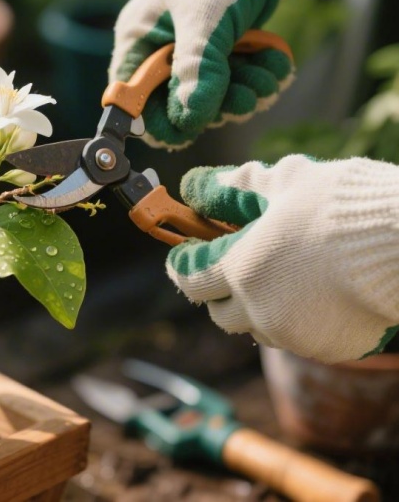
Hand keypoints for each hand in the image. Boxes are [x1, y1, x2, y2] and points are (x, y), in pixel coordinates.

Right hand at [110, 0, 316, 148]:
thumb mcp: (205, 17)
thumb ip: (196, 69)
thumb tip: (189, 119)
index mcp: (139, 39)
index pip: (133, 96)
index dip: (155, 120)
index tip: (186, 133)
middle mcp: (162, 49)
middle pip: (178, 103)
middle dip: (216, 104)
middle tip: (244, 99)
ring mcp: (195, 50)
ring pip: (213, 95)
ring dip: (244, 92)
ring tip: (267, 77)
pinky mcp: (225, 49)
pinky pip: (237, 80)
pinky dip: (259, 77)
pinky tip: (276, 65)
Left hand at [166, 155, 398, 363]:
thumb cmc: (343, 204)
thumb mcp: (284, 181)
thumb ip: (234, 188)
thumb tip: (196, 186)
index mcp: (241, 270)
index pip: (190, 279)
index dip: (184, 265)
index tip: (187, 254)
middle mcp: (260, 310)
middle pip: (219, 312)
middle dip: (218, 292)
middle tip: (233, 266)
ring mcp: (295, 334)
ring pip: (258, 328)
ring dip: (257, 308)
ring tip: (282, 277)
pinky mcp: (329, 348)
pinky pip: (300, 338)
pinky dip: (299, 319)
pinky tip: (319, 293)